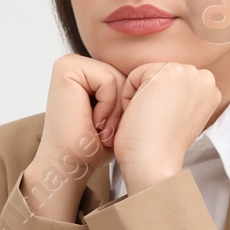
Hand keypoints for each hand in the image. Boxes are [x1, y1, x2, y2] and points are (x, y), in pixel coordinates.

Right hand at [22, 55, 127, 218]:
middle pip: (122, 76)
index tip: (110, 128)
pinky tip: (93, 122)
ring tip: (101, 129)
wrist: (72, 165)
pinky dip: (107, 106)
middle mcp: (76, 65)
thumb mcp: (121, 113)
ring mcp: (69, 64)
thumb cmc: (95, 146)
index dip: (127, 105)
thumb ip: (130, 91)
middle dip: (122, 107)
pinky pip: (108, 81)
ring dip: (115, 110)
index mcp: (87, 72)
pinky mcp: (66, 69)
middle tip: (106, 131)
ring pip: (117, 78)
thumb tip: (163, 77)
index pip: (126, 78)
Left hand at [110, 61, 220, 194]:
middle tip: (155, 123)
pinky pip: (134, 76)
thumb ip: (181, 96)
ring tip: (149, 119)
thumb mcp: (182, 116)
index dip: (160, 104)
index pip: (172, 82)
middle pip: (161, 74)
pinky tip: (141, 115)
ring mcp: (189, 73)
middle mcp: (205, 77)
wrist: (154, 163)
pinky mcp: (168, 72)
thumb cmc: (161, 146)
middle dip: (151, 97)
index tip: (164, 125)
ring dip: (140, 96)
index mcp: (210, 90)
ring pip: (148, 74)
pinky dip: (128, 97)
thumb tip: (166, 88)